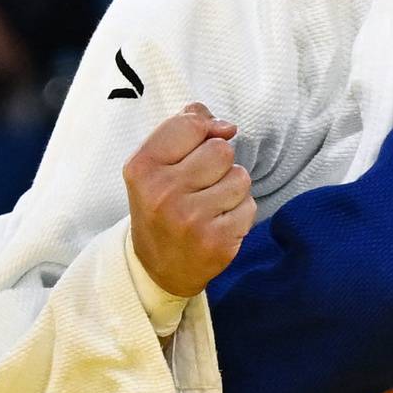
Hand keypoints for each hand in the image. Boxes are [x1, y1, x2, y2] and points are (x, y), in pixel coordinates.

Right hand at [124, 103, 255, 298]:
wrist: (157, 268)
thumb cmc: (160, 205)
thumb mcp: (154, 164)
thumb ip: (183, 130)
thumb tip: (225, 126)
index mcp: (143, 168)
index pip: (190, 124)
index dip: (203, 130)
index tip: (199, 145)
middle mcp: (163, 193)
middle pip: (221, 149)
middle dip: (218, 162)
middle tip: (200, 183)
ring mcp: (191, 219)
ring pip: (240, 177)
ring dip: (231, 187)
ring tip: (210, 203)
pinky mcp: (216, 241)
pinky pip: (249, 206)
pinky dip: (239, 211)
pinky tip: (218, 222)